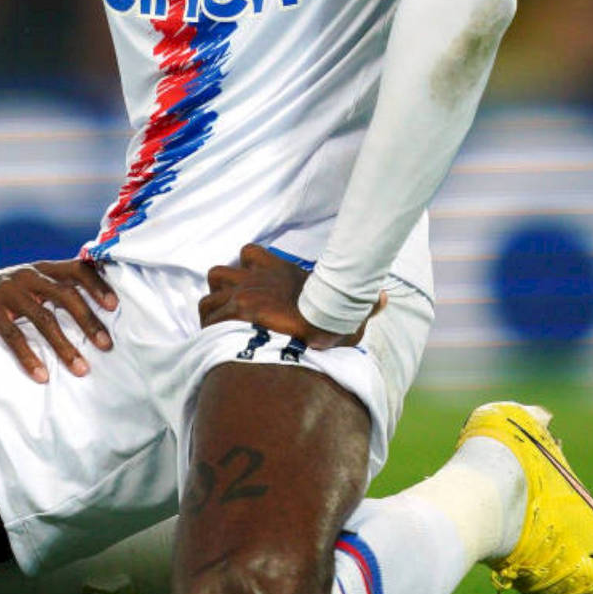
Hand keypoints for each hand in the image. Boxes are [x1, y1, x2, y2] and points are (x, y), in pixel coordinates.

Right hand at [0, 259, 117, 382]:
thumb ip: (57, 286)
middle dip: (88, 321)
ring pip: (42, 318)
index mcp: (43, 268)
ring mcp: (7, 291)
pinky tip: (41, 376)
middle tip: (106, 345)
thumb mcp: (31, 281)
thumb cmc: (5, 290)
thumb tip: (99, 307)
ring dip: (64, 345)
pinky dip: (28, 356)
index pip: (77, 269)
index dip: (98, 285)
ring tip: (81, 369)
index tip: (115, 306)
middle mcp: (28, 275)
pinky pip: (12, 335)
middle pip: (65, 295)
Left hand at [197, 243, 382, 349]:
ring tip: (220, 326)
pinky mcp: (235, 309)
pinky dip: (208, 326)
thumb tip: (384, 299)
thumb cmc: (334, 318)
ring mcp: (242, 291)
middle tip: (231, 310)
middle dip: (221, 290)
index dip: (246, 267)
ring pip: (209, 291)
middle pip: (219, 271)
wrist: (321, 324)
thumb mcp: (349, 311)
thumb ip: (362, 304)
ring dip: (212, 308)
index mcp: (278, 270)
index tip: (253, 286)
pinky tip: (216, 340)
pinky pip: (208, 313)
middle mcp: (255, 277)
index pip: (249, 253)